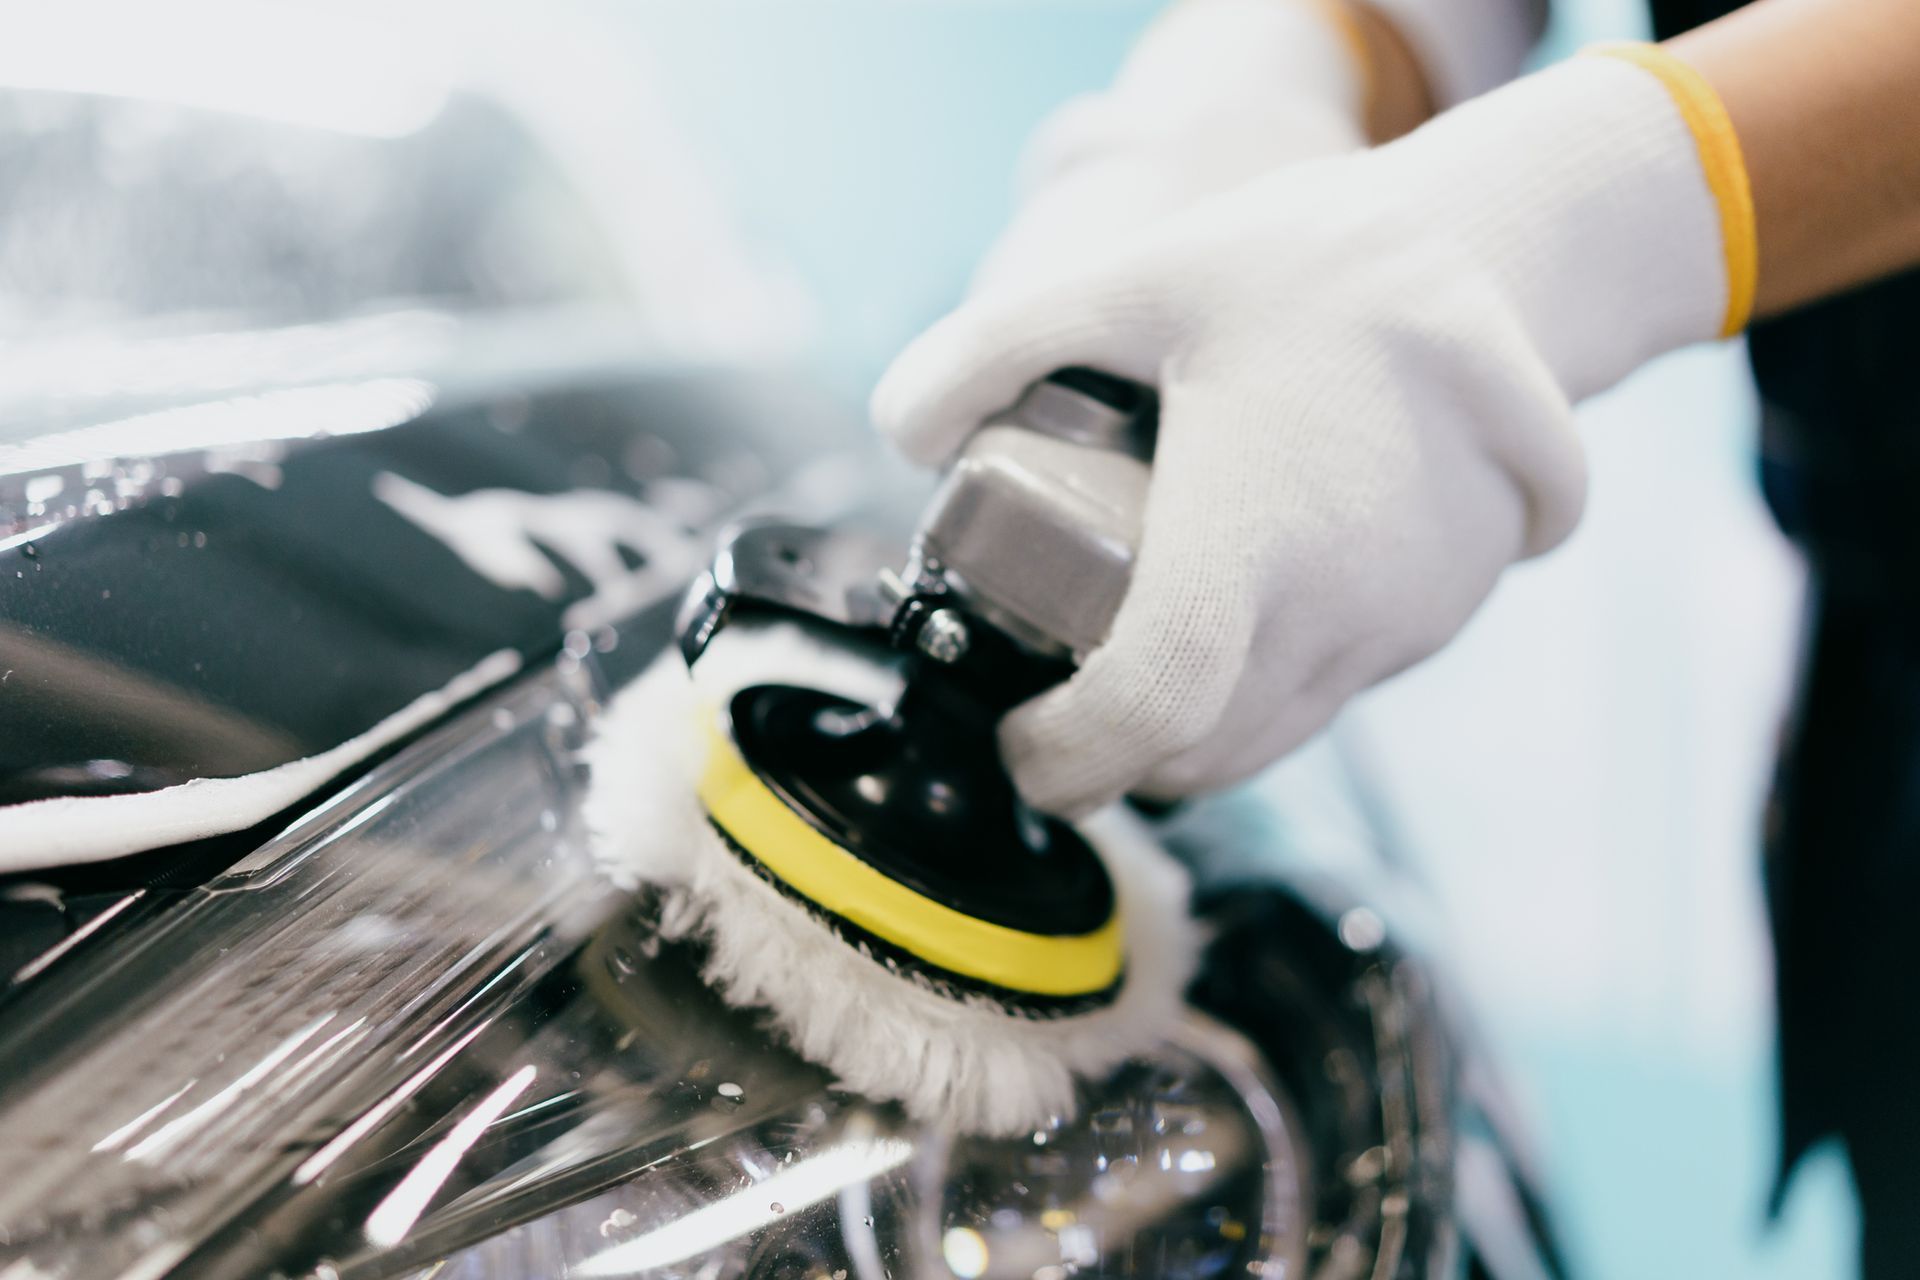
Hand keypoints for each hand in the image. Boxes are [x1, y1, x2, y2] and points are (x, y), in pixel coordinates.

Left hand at [876, 56, 1742, 815]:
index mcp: (1253, 533)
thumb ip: (990, 348)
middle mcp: (1339, 603)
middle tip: (1056, 711)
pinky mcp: (1439, 618)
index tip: (1027, 745)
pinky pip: (1331, 694)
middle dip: (1116, 759)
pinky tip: (1232, 615)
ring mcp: (1403, 622)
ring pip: (1272, 739)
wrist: (1501, 254)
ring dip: (1188, 737)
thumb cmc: (1306, 266)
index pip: (1154, 706)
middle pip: (1204, 753)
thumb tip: (905, 437)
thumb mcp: (1131, 276)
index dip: (1072, 756)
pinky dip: (1263, 694)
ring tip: (1128, 666)